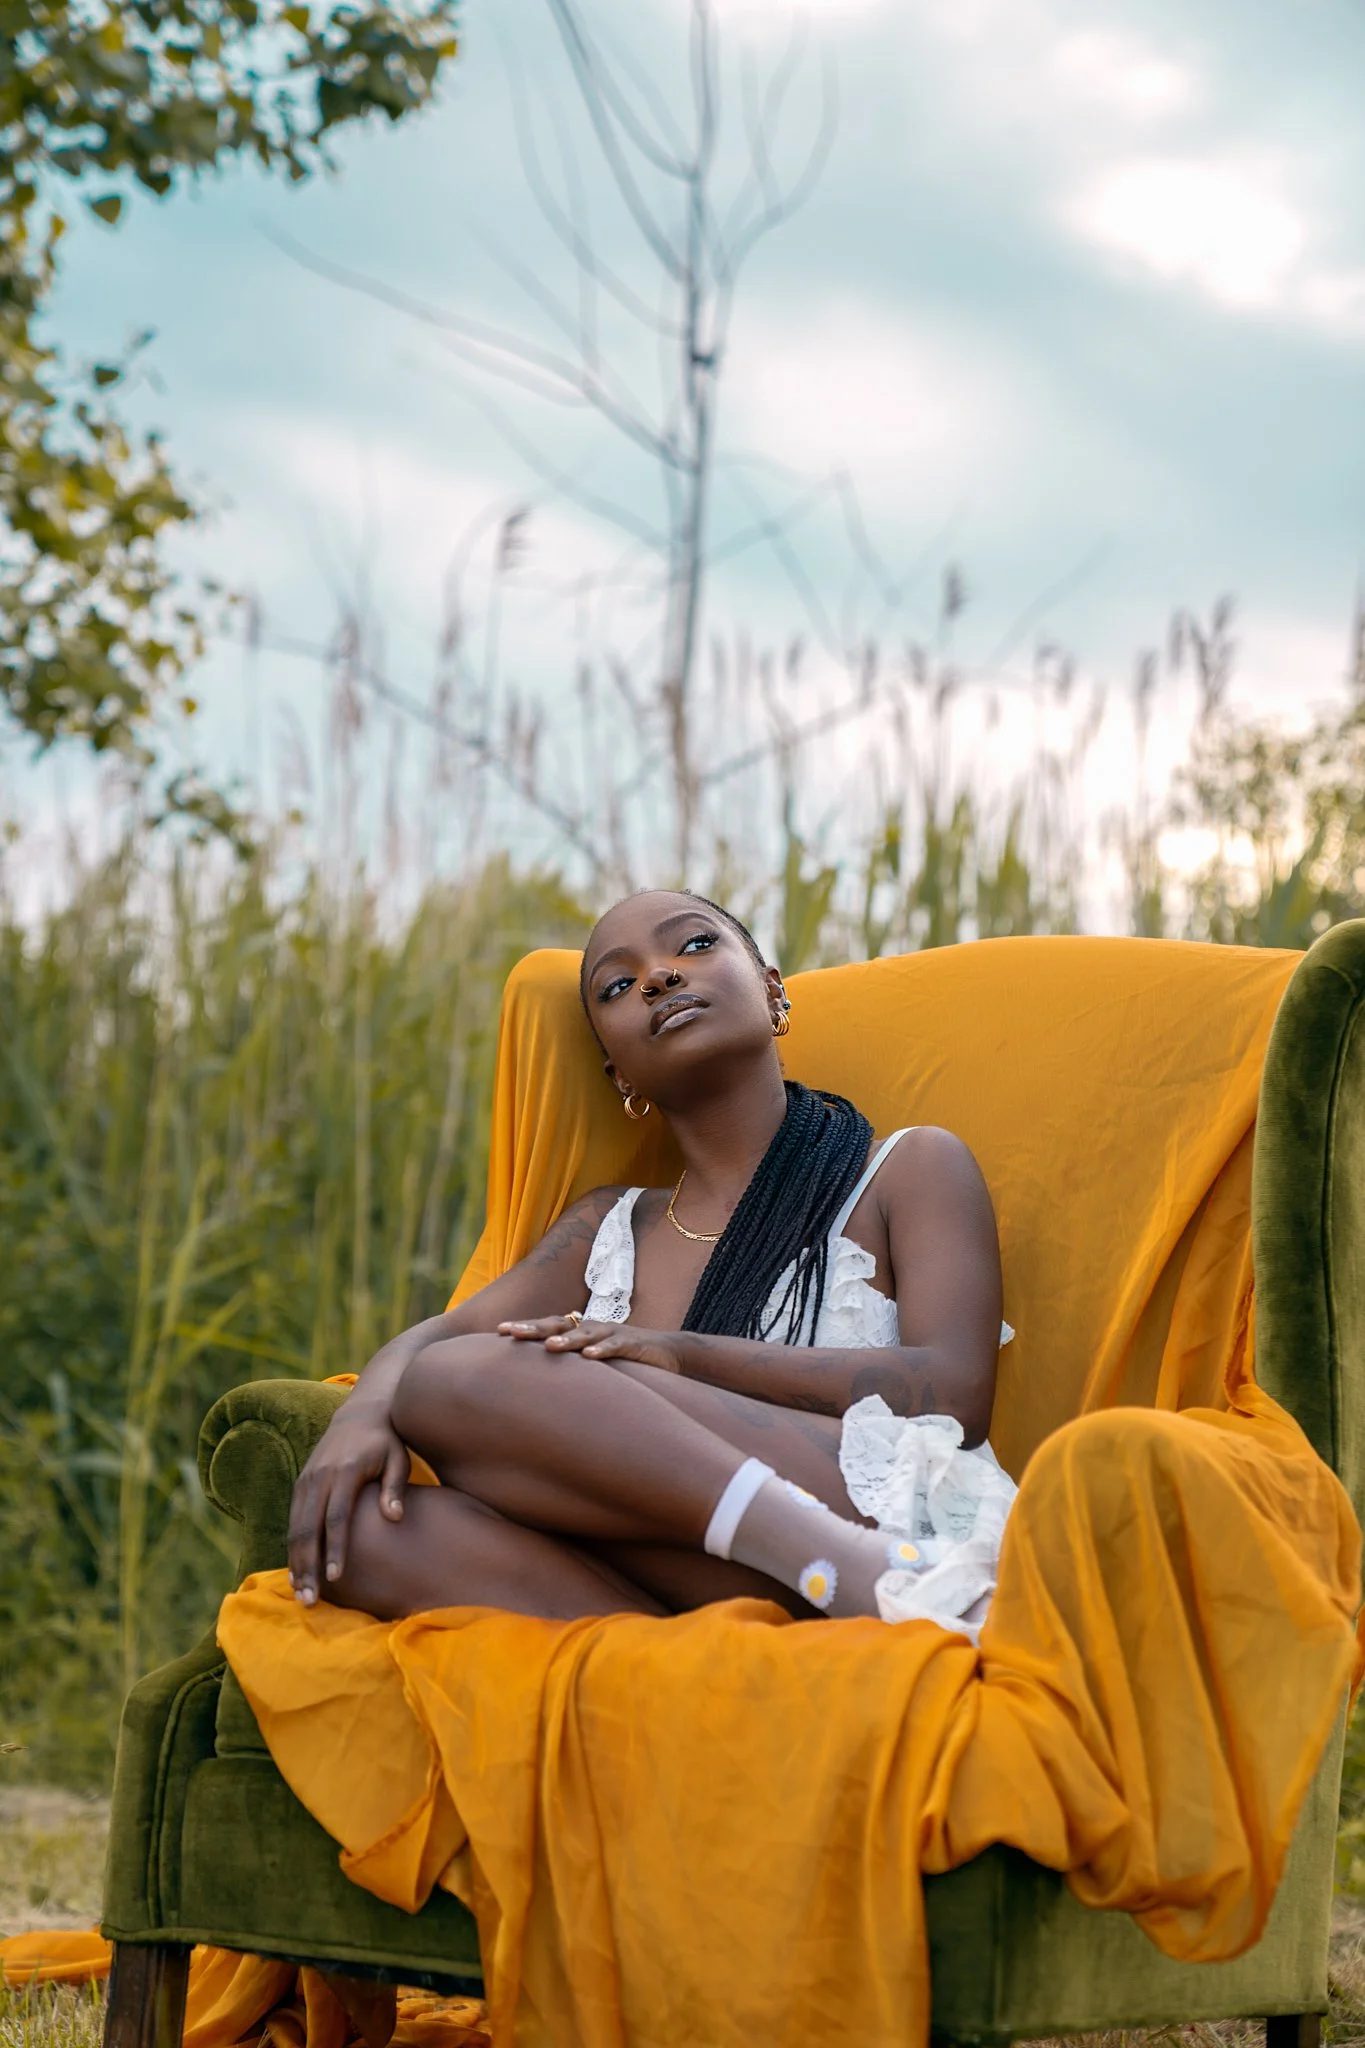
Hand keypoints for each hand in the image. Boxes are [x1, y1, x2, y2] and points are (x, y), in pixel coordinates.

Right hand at [287, 1403, 409, 1606]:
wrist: (362, 1413)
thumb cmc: (388, 1441)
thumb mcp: (399, 1457)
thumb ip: (395, 1487)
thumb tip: (395, 1517)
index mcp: (346, 1470)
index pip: (337, 1516)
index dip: (335, 1548)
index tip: (336, 1577)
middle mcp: (320, 1476)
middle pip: (308, 1528)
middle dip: (308, 1566)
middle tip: (311, 1600)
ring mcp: (307, 1480)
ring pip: (295, 1528)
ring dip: (296, 1563)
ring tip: (301, 1595)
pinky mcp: (301, 1484)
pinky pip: (292, 1521)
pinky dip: (292, 1549)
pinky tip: (297, 1573)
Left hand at [498, 1315, 685, 1373]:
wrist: (669, 1353)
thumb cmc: (624, 1359)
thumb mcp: (593, 1361)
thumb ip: (570, 1365)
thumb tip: (538, 1381)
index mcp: (580, 1331)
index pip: (548, 1327)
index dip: (526, 1327)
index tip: (499, 1331)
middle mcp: (592, 1328)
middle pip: (559, 1325)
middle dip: (534, 1329)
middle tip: (510, 1332)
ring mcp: (612, 1334)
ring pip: (585, 1335)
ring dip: (566, 1340)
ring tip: (548, 1346)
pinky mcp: (633, 1344)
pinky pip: (616, 1346)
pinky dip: (602, 1350)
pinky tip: (589, 1356)